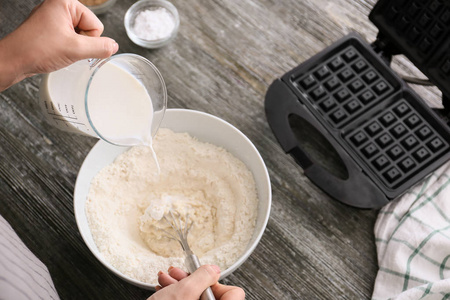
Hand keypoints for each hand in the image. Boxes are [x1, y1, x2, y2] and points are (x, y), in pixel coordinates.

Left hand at [0, 0, 117, 90]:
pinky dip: (66, 48)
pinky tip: (55, 51)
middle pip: (89, 29)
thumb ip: (101, 47)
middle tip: (63, 47)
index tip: (71, 43)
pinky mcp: (50, 28)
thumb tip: (114, 46)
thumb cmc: (37, 49)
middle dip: (80, 43)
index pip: (96, 25)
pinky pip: (70, 39)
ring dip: (73, 47)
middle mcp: (59, 7)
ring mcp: (54, 17)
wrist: (14, 61)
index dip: (88, 40)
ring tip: (57, 49)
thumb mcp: (76, 49)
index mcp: (65, 3)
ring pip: (80, 36)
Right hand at [148, 265, 244, 299]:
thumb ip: (203, 277)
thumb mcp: (183, 292)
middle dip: (192, 282)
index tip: (202, 279)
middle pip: (213, 297)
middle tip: (179, 276)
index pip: (234, 293)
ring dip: (181, 288)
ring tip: (166, 281)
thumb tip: (213, 270)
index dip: (217, 283)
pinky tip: (165, 292)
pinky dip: (177, 298)